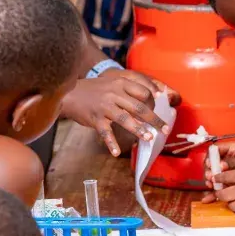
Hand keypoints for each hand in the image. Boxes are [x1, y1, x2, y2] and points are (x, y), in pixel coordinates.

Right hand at [61, 69, 179, 155]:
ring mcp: (104, 106)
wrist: (69, 93)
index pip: (144, 91)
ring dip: (138, 130)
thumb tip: (151, 101)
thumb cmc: (95, 89)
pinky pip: (105, 132)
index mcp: (120, 83)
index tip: (161, 109)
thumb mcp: (112, 83)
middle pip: (139, 107)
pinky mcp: (95, 118)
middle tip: (165, 129)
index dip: (154, 101)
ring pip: (125, 119)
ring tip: (148, 138)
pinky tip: (116, 152)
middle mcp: (114, 93)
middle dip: (154, 119)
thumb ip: (129, 90)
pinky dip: (111, 143)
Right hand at [202, 141, 234, 190]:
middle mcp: (227, 158)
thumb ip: (232, 162)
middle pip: (212, 163)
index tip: (209, 164)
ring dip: (211, 181)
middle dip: (209, 170)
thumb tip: (220, 166)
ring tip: (211, 186)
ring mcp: (228, 170)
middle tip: (210, 177)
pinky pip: (220, 183)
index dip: (210, 157)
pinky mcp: (230, 180)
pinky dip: (215, 189)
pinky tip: (211, 195)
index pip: (215, 150)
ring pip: (214, 175)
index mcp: (231, 149)